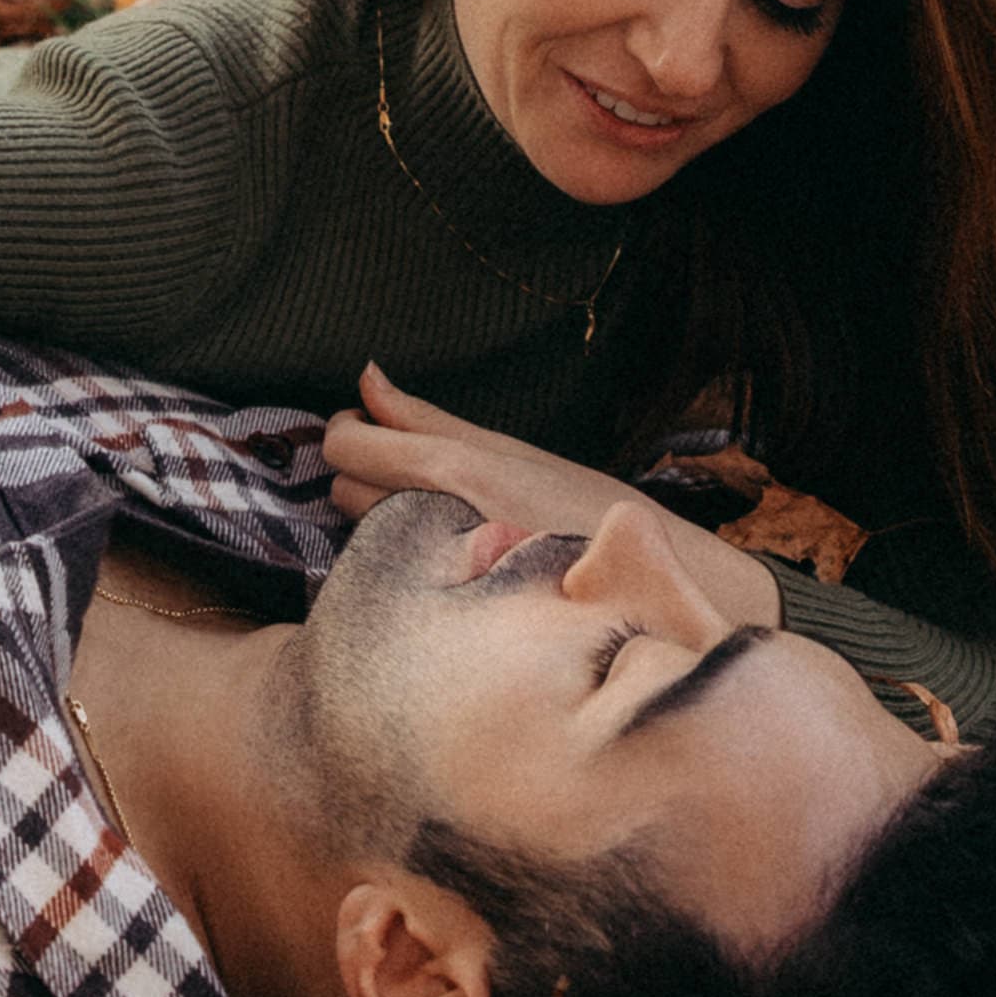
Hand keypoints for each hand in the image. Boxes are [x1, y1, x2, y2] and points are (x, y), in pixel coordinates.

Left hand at [322, 362, 780, 633]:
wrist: (654, 589)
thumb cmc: (586, 511)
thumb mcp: (512, 453)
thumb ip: (429, 421)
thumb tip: (366, 378)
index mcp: (458, 468)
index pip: (346, 445)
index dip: (347, 435)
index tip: (368, 434)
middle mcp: (441, 520)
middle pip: (340, 492)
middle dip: (358, 480)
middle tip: (401, 479)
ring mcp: (439, 573)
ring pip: (359, 538)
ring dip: (374, 525)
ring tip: (425, 523)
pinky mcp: (448, 617)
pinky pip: (388, 585)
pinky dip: (398, 570)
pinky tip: (436, 566)